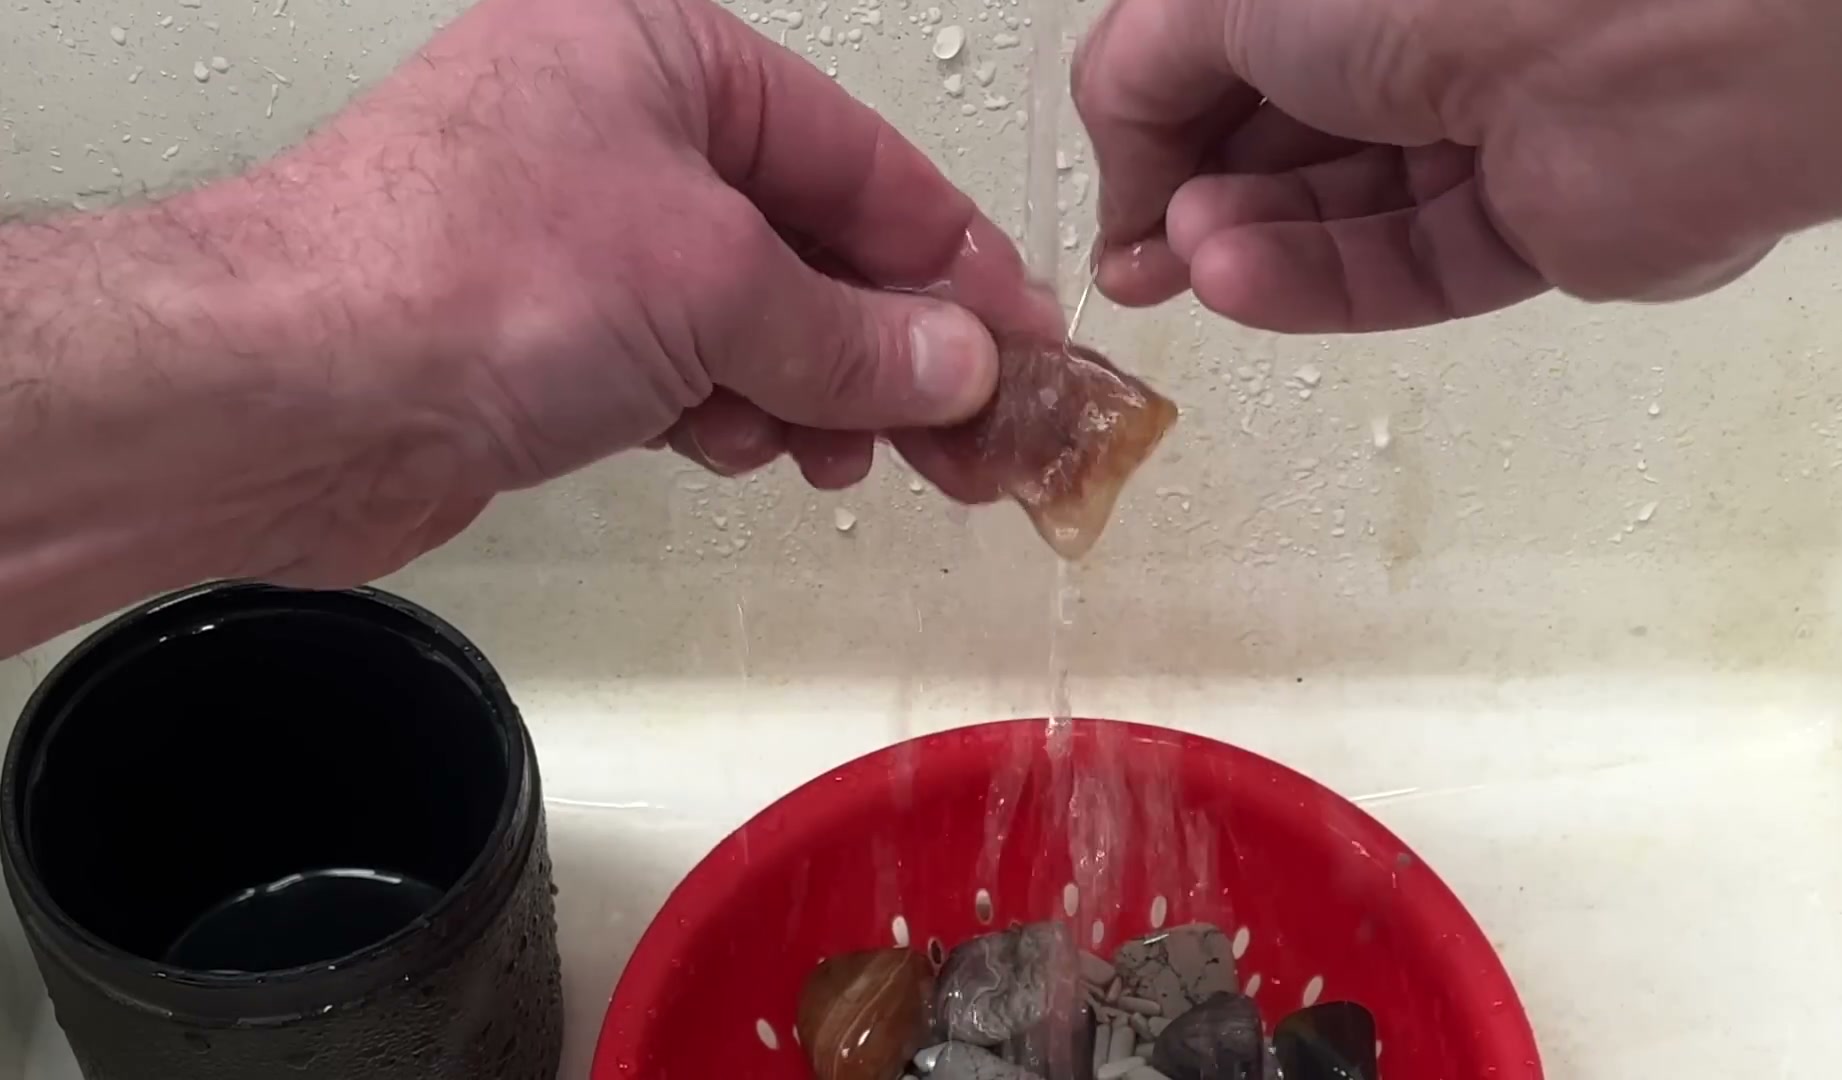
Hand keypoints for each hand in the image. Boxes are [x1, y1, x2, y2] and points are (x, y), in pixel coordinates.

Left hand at [0, 0, 1060, 651]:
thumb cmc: (462, 283)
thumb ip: (858, 335)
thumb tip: (960, 363)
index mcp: (668, 58)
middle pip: (816, 243)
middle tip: (974, 437)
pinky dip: (735, 413)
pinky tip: (747, 449)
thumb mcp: (716, 290)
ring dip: (817, 393)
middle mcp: (624, 131)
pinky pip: (690, 368)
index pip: (865, 163)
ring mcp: (583, 234)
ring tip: (853, 456)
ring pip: (757, 317)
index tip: (1028, 349)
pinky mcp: (550, 332)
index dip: (959, 267)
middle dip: (894, 348)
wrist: (283, 396)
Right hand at [1071, 0, 1841, 330]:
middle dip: (1194, 198)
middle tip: (1141, 258)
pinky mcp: (1531, 224)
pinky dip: (1319, 283)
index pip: (1232, 57)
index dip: (1159, 132)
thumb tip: (1125, 175)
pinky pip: (1406, 267)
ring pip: (1338, 214)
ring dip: (1247, 244)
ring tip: (1192, 261)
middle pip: (1281, 140)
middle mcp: (1424, 37)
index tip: (1117, 206)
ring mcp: (1482, 133)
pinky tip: (1241, 285)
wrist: (1635, 47)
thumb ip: (1137, 78)